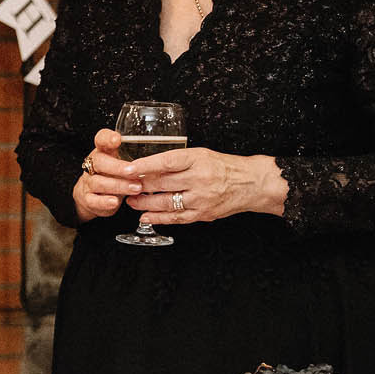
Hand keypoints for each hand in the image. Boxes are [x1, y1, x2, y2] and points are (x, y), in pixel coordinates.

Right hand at [72, 128, 141, 222]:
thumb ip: (138, 157)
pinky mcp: (88, 198)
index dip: (107, 138)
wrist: (94, 195)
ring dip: (117, 185)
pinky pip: (93, 200)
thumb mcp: (125, 162)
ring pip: (98, 182)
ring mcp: (89, 182)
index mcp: (104, 151)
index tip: (117, 139)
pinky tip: (115, 202)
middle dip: (116, 167)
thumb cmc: (116, 175)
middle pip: (99, 161)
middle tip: (133, 171)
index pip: (101, 139)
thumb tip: (168, 155)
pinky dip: (104, 201)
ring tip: (135, 189)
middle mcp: (94, 165)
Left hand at [123, 146, 286, 224]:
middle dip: (139, 186)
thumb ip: (178, 160)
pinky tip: (145, 217)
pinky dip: (158, 218)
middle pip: (162, 183)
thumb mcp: (202, 155)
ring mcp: (201, 198)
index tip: (128, 168)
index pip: (166, 161)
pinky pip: (176, 218)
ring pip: (166, 202)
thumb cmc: (224, 166)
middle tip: (123, 185)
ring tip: (131, 201)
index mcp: (198, 159)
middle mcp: (199, 179)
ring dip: (144, 204)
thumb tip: (148, 165)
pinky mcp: (203, 214)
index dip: (145, 165)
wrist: (251, 183)